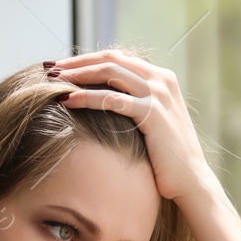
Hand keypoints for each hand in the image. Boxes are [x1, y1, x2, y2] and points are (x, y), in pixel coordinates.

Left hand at [50, 50, 216, 201]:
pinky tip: (67, 101)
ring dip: (77, 74)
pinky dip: (86, 97)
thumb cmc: (167, 158)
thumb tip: (102, 100)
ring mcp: (158, 94)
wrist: (191, 181)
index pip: (117, 59)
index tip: (61, 67)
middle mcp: (161, 80)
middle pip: (110, 60)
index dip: (86, 60)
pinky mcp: (153, 113)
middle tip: (49, 68)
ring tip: (52, 80)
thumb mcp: (152, 123)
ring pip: (109, 73)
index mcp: (161, 78)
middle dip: (77, 62)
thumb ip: (134, 104)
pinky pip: (112, 99)